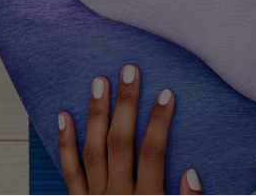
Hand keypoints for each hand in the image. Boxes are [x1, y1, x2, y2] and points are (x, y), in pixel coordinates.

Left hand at [57, 64, 202, 195]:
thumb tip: (191, 172)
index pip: (154, 152)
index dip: (160, 121)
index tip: (166, 94)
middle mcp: (118, 195)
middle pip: (121, 142)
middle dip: (126, 104)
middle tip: (129, 71)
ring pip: (94, 150)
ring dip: (96, 114)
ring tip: (99, 82)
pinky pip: (70, 170)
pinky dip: (65, 143)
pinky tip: (64, 116)